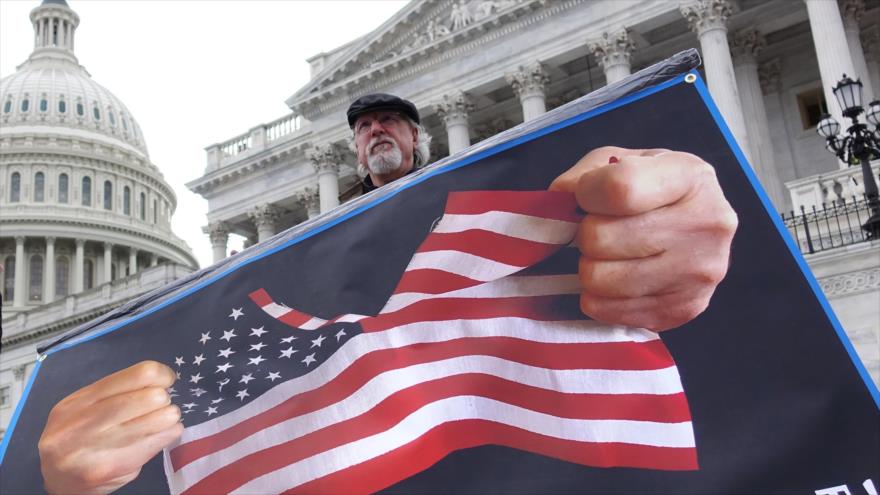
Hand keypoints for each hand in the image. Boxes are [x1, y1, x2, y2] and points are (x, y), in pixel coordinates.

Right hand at [39, 361, 182, 494]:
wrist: (58, 482)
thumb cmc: (76, 437)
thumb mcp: (82, 408)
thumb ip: (115, 392)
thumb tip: (159, 380)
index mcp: (78, 401)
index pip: (138, 375)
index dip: (161, 374)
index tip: (166, 380)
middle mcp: (85, 424)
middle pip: (151, 398)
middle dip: (164, 398)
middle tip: (161, 404)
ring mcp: (100, 449)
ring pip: (160, 420)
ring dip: (169, 417)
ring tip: (161, 420)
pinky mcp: (117, 469)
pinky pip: (160, 442)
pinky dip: (168, 434)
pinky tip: (159, 435)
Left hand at [550, 146, 737, 330]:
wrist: (698, 226)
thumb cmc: (653, 188)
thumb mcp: (622, 160)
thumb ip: (585, 174)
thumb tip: (559, 199)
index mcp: (690, 176)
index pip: (618, 189)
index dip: (586, 193)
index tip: (587, 195)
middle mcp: (705, 224)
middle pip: (600, 238)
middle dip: (587, 233)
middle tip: (601, 230)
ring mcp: (699, 273)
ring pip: (599, 279)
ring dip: (591, 267)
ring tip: (609, 255)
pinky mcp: (683, 310)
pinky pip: (607, 310)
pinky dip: (600, 297)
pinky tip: (618, 279)